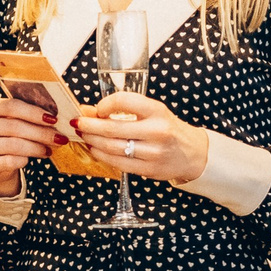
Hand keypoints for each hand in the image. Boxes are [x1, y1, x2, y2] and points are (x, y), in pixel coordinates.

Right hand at [0, 94, 65, 197]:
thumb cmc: (11, 135)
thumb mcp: (18, 119)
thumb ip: (30, 114)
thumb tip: (55, 117)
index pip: (11, 106)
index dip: (34, 112)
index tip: (53, 119)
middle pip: (13, 126)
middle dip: (40, 133)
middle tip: (59, 138)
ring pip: (13, 145)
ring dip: (36, 147)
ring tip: (49, 149)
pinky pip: (9, 161)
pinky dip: (25, 160)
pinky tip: (34, 158)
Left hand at [75, 91, 208, 183]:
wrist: (192, 153)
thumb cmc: (167, 129)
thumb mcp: (150, 113)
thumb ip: (121, 110)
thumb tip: (87, 110)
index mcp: (157, 111)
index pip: (124, 101)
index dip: (104, 104)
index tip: (97, 109)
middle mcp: (157, 131)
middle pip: (112, 129)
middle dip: (89, 126)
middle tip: (78, 123)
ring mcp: (153, 152)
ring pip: (111, 147)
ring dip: (92, 141)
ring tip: (84, 135)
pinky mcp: (148, 169)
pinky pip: (117, 162)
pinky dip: (101, 155)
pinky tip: (95, 149)